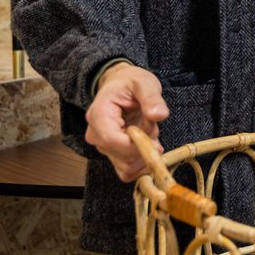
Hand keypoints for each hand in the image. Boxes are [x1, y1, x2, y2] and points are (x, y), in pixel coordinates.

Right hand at [84, 62, 169, 181]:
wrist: (121, 86)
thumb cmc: (130, 84)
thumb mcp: (144, 83)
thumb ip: (152, 98)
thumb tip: (158, 115)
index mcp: (99, 114)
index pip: (112, 140)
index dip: (136, 145)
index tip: (155, 140)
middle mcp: (95, 134)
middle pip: (122, 156)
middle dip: (145, 146)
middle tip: (152, 126)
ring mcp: (102, 146)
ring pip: (126, 166)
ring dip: (145, 153)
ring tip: (147, 130)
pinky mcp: (111, 155)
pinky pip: (126, 171)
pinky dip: (142, 163)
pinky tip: (147, 145)